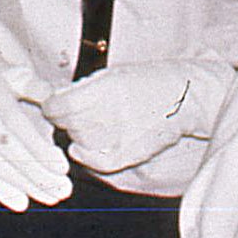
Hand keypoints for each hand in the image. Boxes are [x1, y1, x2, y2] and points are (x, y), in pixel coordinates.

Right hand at [0, 43, 67, 208]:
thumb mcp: (20, 74)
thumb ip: (40, 91)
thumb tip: (61, 106)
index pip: (20, 133)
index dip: (41, 153)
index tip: (63, 167)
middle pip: (11, 157)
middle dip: (39, 177)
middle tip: (64, 190)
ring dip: (26, 188)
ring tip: (51, 197)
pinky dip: (0, 191)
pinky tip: (21, 202)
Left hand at [37, 60, 232, 175]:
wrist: (186, 97)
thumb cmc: (147, 82)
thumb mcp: (113, 74)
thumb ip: (83, 88)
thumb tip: (54, 100)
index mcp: (106, 88)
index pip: (59, 106)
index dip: (51, 107)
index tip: (53, 106)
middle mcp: (112, 112)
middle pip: (67, 124)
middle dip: (65, 119)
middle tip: (76, 115)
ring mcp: (121, 136)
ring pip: (79, 141)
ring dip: (79, 135)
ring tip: (94, 125)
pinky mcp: (130, 154)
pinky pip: (96, 163)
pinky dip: (86, 157)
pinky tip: (85, 148)